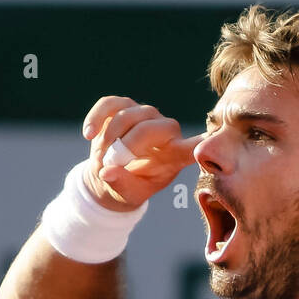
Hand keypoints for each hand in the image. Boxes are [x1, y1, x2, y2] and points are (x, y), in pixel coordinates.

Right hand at [80, 95, 205, 211]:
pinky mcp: (123, 106)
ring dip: (111, 136)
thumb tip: (106, 173)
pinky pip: (110, 104)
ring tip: (101, 157)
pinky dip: (97, 118)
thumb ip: (121, 184)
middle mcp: (165, 132)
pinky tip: (88, 134)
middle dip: (131, 143)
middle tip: (113, 161)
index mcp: (175, 156)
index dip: (201, 143)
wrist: (108, 175)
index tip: (210, 137)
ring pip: (130, 114)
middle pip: (155, 126)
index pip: (193, 148)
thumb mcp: (126, 193)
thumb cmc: (127, 187)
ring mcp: (144, 115)